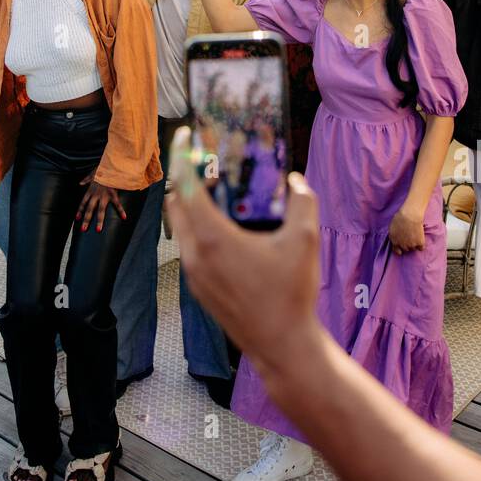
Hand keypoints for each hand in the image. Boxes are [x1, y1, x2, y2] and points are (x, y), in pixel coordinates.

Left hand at [75, 172, 127, 231]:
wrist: (109, 166)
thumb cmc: (101, 169)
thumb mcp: (92, 174)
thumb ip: (86, 179)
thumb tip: (80, 183)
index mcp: (90, 191)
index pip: (83, 203)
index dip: (80, 211)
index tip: (77, 219)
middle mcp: (96, 195)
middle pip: (90, 209)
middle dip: (86, 220)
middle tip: (83, 229)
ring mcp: (104, 196)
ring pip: (101, 210)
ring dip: (99, 220)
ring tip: (98, 230)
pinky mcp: (113, 194)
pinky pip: (117, 204)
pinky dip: (121, 211)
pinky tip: (124, 218)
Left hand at [165, 127, 320, 367]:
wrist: (283, 346)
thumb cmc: (292, 294)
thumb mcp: (305, 240)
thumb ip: (302, 201)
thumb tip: (296, 180)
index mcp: (213, 239)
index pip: (185, 185)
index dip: (181, 155)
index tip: (184, 135)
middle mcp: (195, 255)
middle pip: (174, 203)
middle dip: (185, 177)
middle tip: (204, 162)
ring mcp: (193, 274)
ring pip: (179, 227)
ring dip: (190, 204)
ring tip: (216, 191)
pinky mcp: (198, 289)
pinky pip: (188, 247)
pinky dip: (196, 228)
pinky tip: (224, 226)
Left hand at [388, 206, 424, 254]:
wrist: (410, 216)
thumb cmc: (400, 218)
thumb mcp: (392, 227)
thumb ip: (393, 235)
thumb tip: (397, 238)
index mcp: (395, 241)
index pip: (396, 250)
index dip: (399, 250)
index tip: (401, 250)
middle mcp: (402, 245)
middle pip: (406, 249)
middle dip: (407, 245)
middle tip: (410, 238)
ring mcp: (412, 245)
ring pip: (413, 248)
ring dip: (414, 244)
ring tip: (415, 236)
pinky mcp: (420, 243)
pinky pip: (421, 248)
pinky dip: (421, 245)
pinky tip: (420, 239)